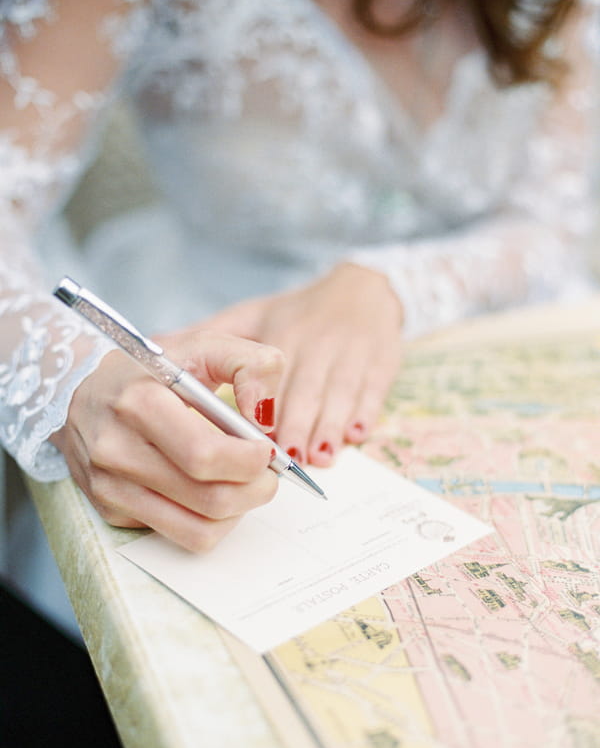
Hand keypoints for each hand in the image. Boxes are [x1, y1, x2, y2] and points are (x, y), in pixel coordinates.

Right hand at [52, 331, 283, 551]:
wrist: (80, 391)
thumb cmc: (151, 371)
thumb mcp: (204, 345)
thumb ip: (252, 365)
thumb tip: (266, 416)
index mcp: (139, 403)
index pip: (205, 455)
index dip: (250, 460)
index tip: (266, 449)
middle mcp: (117, 450)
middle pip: (209, 499)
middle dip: (255, 490)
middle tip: (267, 473)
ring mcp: (111, 487)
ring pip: (199, 530)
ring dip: (238, 511)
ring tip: (243, 483)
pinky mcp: (111, 511)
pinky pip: (180, 535)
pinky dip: (210, 520)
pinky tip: (209, 489)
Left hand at [204, 263, 402, 466]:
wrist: (362, 289)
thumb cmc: (298, 313)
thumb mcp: (252, 315)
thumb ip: (212, 338)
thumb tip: (156, 348)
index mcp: (283, 331)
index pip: (271, 371)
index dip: (263, 403)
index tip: (254, 433)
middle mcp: (319, 340)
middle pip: (307, 386)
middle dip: (297, 423)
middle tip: (287, 458)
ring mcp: (354, 351)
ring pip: (340, 391)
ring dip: (330, 425)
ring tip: (319, 456)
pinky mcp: (383, 361)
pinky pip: (374, 388)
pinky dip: (365, 412)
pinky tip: (355, 435)